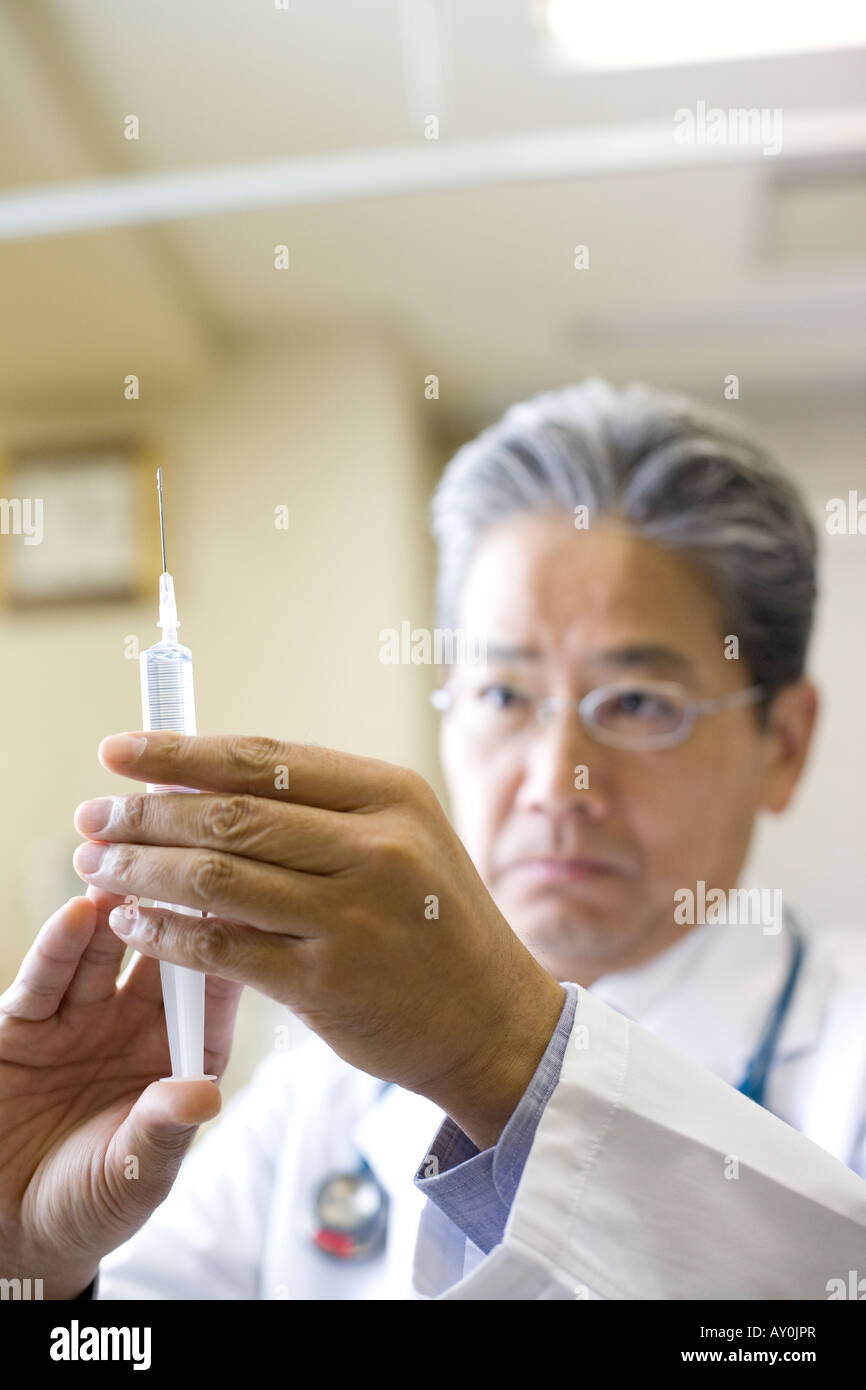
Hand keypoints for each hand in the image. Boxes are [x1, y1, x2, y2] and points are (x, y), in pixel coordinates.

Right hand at [0, 890, 239, 1297]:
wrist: (9, 1228)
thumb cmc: (91, 1203)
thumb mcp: (135, 1175)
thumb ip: (163, 1131)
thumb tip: (204, 1097)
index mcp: (183, 1053)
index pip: (213, 990)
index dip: (228, 946)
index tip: (244, 903)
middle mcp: (138, 1023)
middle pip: (161, 952)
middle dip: (169, 907)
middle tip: (182, 862)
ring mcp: (82, 1017)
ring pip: (104, 951)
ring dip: (114, 910)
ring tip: (126, 874)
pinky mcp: (26, 1022)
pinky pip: (47, 978)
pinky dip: (61, 946)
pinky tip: (77, 914)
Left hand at [74, 732, 565, 1147]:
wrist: (493, 1020)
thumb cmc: (435, 922)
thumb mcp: (404, 841)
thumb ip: (318, 813)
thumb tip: (201, 786)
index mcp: (391, 796)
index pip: (263, 761)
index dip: (180, 752)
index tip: (119, 751)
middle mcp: (376, 847)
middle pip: (229, 815)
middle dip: (144, 813)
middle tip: (92, 817)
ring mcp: (353, 916)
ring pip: (215, 878)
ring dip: (140, 869)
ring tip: (97, 866)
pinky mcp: (328, 983)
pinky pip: (221, 948)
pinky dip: (165, 933)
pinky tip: (133, 924)